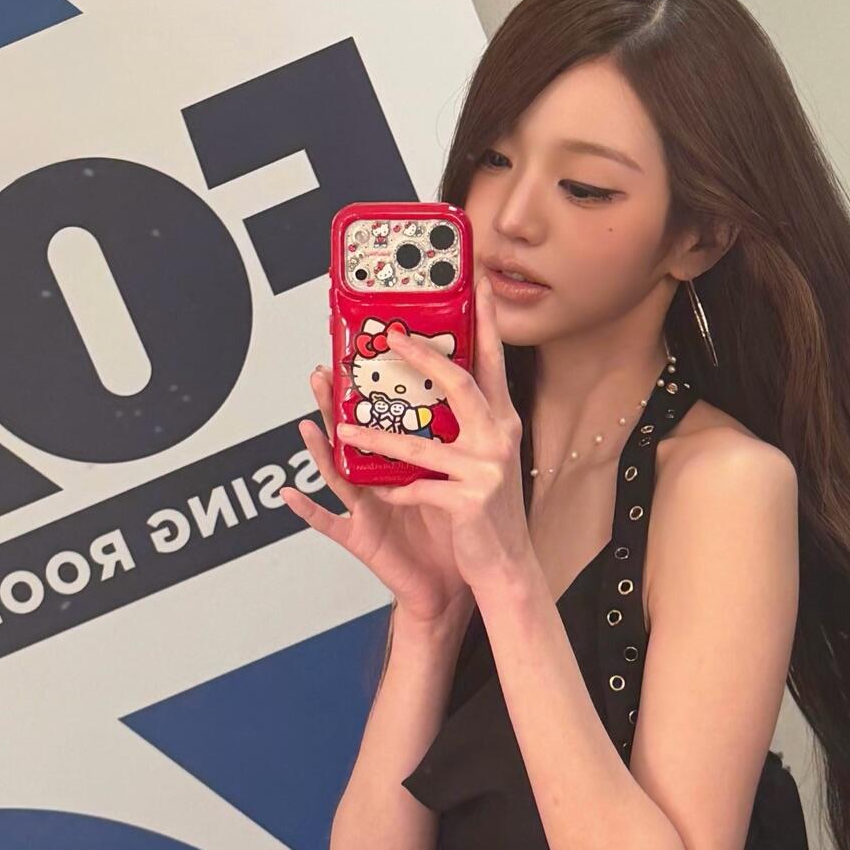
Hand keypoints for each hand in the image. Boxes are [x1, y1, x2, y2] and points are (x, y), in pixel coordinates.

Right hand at [282, 355, 474, 626]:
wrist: (451, 589)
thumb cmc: (452, 536)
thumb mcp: (459, 483)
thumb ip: (457, 448)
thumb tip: (480, 402)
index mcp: (403, 468)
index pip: (386, 420)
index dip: (373, 391)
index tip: (368, 353)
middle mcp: (377, 485)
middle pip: (353, 437)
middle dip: (335, 405)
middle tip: (323, 372)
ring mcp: (365, 511)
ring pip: (337, 473)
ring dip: (318, 448)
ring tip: (305, 422)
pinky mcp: (362, 540)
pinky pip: (329, 524)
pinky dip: (308, 511)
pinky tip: (289, 494)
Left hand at [321, 272, 531, 595]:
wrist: (505, 565)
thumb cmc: (487, 512)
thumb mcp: (485, 460)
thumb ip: (466, 425)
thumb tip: (432, 388)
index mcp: (501, 424)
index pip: (491, 363)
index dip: (485, 322)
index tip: (478, 284)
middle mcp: (498, 440)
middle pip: (460, 385)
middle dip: (422, 357)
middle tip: (390, 336)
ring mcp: (485, 471)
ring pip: (421, 444)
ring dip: (377, 437)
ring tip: (344, 428)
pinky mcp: (468, 503)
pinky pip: (418, 489)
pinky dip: (394, 491)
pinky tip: (378, 491)